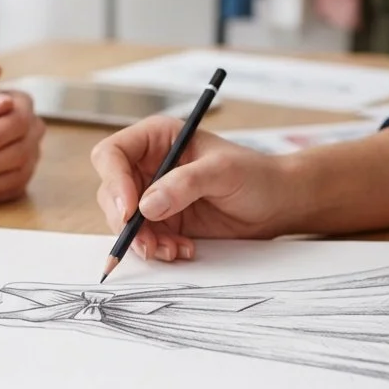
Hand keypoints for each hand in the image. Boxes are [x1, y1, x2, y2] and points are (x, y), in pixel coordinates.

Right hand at [91, 115, 295, 261]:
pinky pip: (143, 239)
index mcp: (157, 139)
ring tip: (174, 250)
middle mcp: (148, 166)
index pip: (112, 154)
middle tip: (150, 243)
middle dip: (126, 222)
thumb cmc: (255, 175)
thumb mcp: (223, 172)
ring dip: (143, 241)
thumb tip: (146, 205)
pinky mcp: (163, 222)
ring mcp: (153, 196)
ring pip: (123, 221)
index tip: (130, 210)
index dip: (114, 181)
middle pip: (111, 193)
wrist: (277, 204)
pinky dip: (157, 249)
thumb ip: (185, 184)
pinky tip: (183, 250)